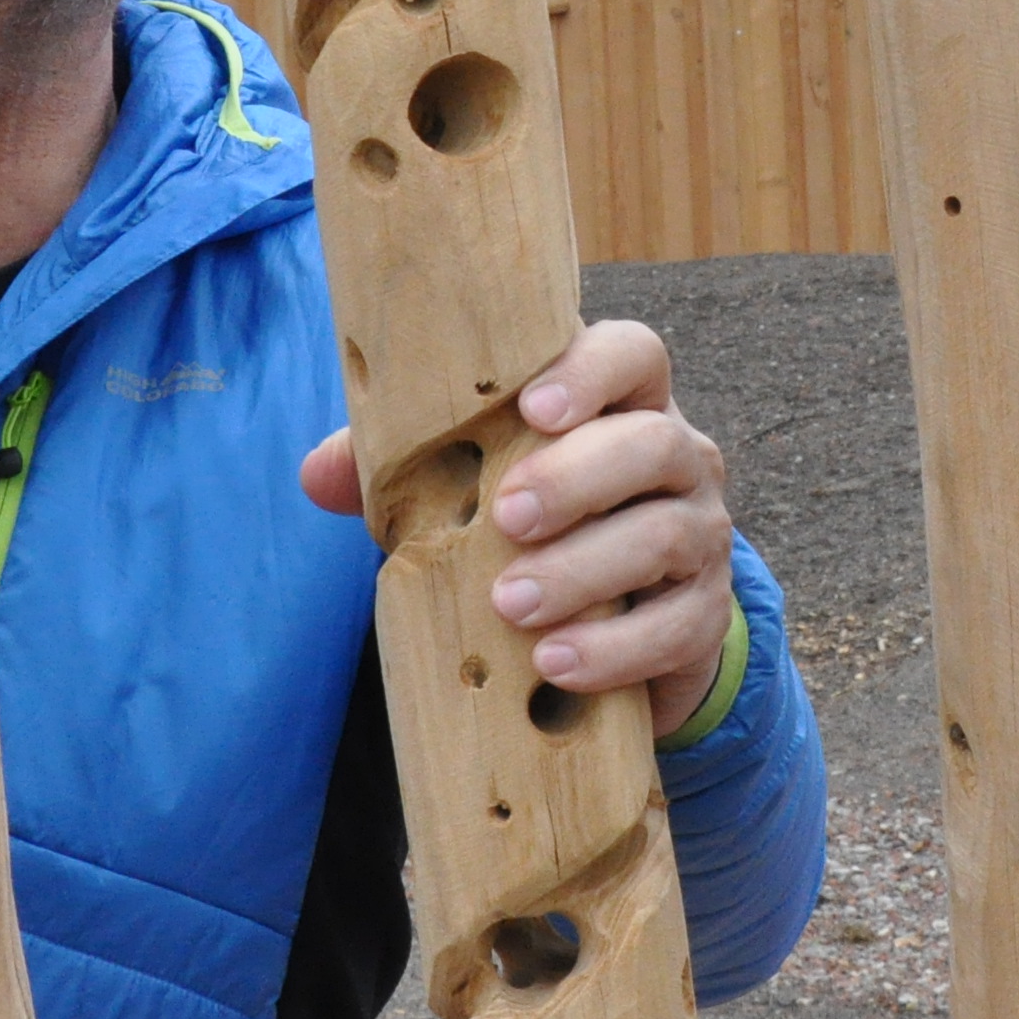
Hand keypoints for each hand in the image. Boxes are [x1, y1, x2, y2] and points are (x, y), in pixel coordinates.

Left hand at [300, 318, 738, 738]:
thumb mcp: (474, 487)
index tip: (534, 407)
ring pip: (665, 535)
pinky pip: (673, 627)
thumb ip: (401, 470)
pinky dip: (613, 648)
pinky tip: (555, 663)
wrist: (621, 627)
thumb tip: (316, 475)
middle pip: (654, 443)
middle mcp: (679, 457)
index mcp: (623, 405)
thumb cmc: (534, 529)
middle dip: (576, 479)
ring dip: (583, 570)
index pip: (633, 354)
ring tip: (511, 604)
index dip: (590, 371)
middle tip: (505, 517)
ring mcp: (701, 536)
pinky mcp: (702, 617)